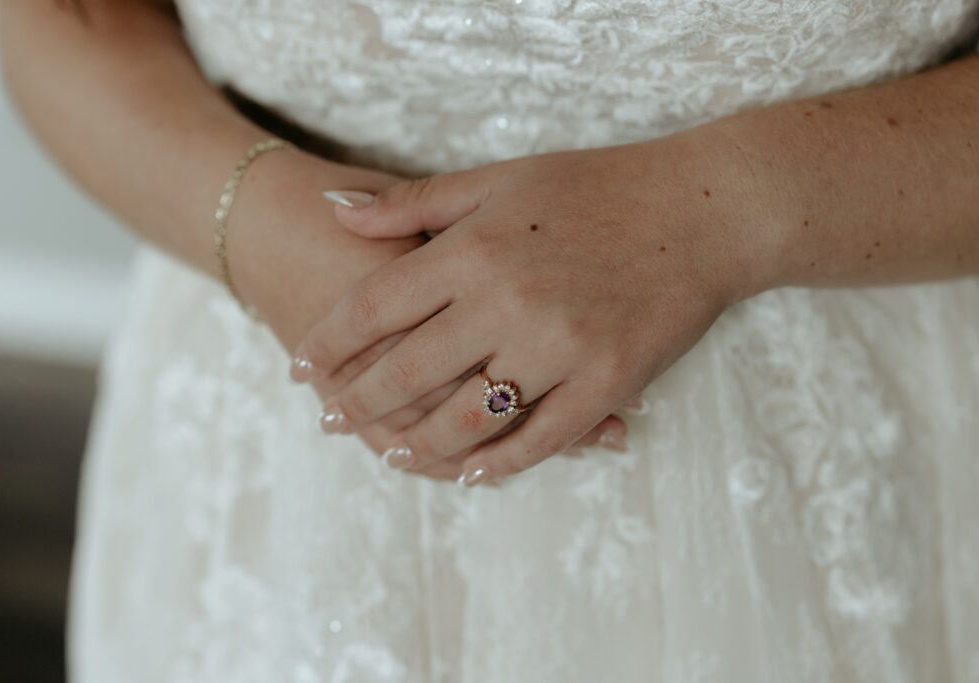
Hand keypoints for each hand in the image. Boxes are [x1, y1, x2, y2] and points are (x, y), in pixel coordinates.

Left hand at [227, 156, 621, 481]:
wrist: (703, 212)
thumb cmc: (599, 187)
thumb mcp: (501, 179)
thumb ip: (415, 203)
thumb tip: (336, 213)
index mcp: (474, 248)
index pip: (375, 306)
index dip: (328, 342)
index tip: (301, 366)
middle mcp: (507, 302)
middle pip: (407, 371)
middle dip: (356, 402)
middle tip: (331, 420)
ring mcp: (558, 349)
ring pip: (465, 419)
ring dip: (417, 444)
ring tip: (390, 453)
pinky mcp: (606, 383)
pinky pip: (538, 440)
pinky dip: (497, 464)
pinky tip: (471, 473)